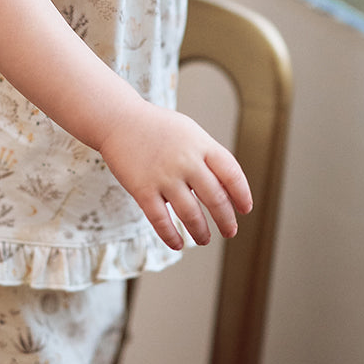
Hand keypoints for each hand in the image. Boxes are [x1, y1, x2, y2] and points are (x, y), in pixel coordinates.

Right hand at [97, 99, 252, 250]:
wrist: (119, 119)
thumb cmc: (157, 127)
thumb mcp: (189, 132)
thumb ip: (207, 156)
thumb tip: (227, 189)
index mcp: (201, 144)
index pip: (232, 174)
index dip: (242, 195)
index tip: (245, 209)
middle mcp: (186, 161)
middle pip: (215, 198)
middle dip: (226, 220)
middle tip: (229, 231)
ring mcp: (164, 176)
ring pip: (190, 214)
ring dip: (200, 232)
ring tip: (204, 239)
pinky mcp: (142, 189)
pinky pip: (161, 221)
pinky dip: (171, 236)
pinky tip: (177, 243)